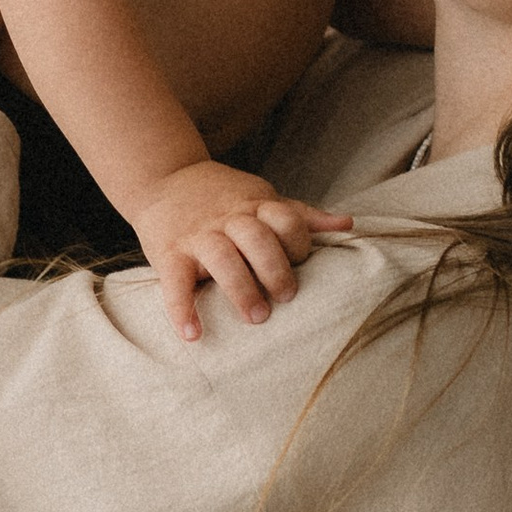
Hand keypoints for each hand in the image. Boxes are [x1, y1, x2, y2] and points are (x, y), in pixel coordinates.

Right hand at [134, 159, 350, 341]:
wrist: (163, 177)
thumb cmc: (222, 197)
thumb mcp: (260, 197)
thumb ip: (300, 214)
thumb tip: (347, 223)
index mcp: (254, 205)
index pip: (285, 219)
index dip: (298, 241)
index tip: (302, 262)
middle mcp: (227, 218)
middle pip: (257, 237)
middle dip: (275, 268)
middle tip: (286, 298)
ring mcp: (198, 235)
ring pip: (221, 257)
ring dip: (240, 288)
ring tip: (256, 318)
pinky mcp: (168, 253)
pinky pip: (174, 281)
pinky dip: (181, 309)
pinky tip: (193, 334)